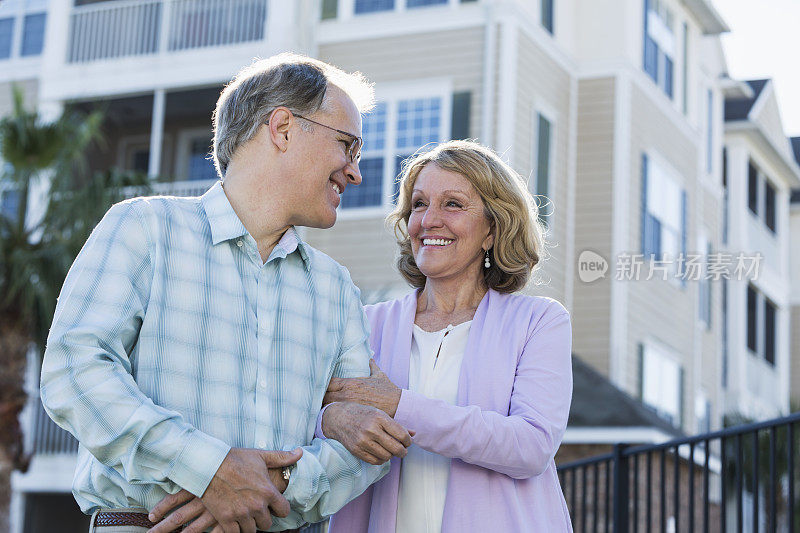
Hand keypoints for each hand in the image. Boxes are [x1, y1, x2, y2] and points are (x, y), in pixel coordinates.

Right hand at [148, 447, 300, 532]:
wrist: (208, 465)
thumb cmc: (235, 459)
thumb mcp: (261, 456)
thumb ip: (282, 457)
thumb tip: (300, 452)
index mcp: (268, 492)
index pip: (284, 511)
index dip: (279, 509)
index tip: (273, 506)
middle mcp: (257, 506)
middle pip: (267, 524)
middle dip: (263, 518)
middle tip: (255, 510)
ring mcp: (241, 514)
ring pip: (252, 531)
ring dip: (249, 524)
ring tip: (244, 514)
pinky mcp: (226, 520)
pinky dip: (235, 530)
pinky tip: (233, 520)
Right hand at [322, 401, 412, 464]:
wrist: (338, 417)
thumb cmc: (362, 414)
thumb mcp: (380, 414)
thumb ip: (397, 425)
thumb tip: (414, 434)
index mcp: (379, 417)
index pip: (402, 435)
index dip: (408, 441)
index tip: (408, 442)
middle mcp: (371, 429)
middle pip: (396, 448)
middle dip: (403, 451)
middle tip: (403, 450)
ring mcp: (363, 441)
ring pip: (387, 456)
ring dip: (391, 455)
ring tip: (390, 450)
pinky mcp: (356, 450)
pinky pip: (375, 461)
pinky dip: (381, 460)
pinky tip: (381, 454)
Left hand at [324, 359, 401, 416]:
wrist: (398, 405)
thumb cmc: (388, 391)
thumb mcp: (380, 376)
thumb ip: (373, 367)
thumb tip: (371, 359)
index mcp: (350, 382)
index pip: (328, 382)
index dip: (323, 385)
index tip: (322, 388)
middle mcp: (346, 393)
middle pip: (324, 395)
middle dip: (321, 398)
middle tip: (320, 401)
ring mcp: (348, 405)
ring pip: (327, 407)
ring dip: (325, 407)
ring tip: (324, 410)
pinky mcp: (352, 416)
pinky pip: (337, 417)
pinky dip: (333, 416)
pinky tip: (333, 419)